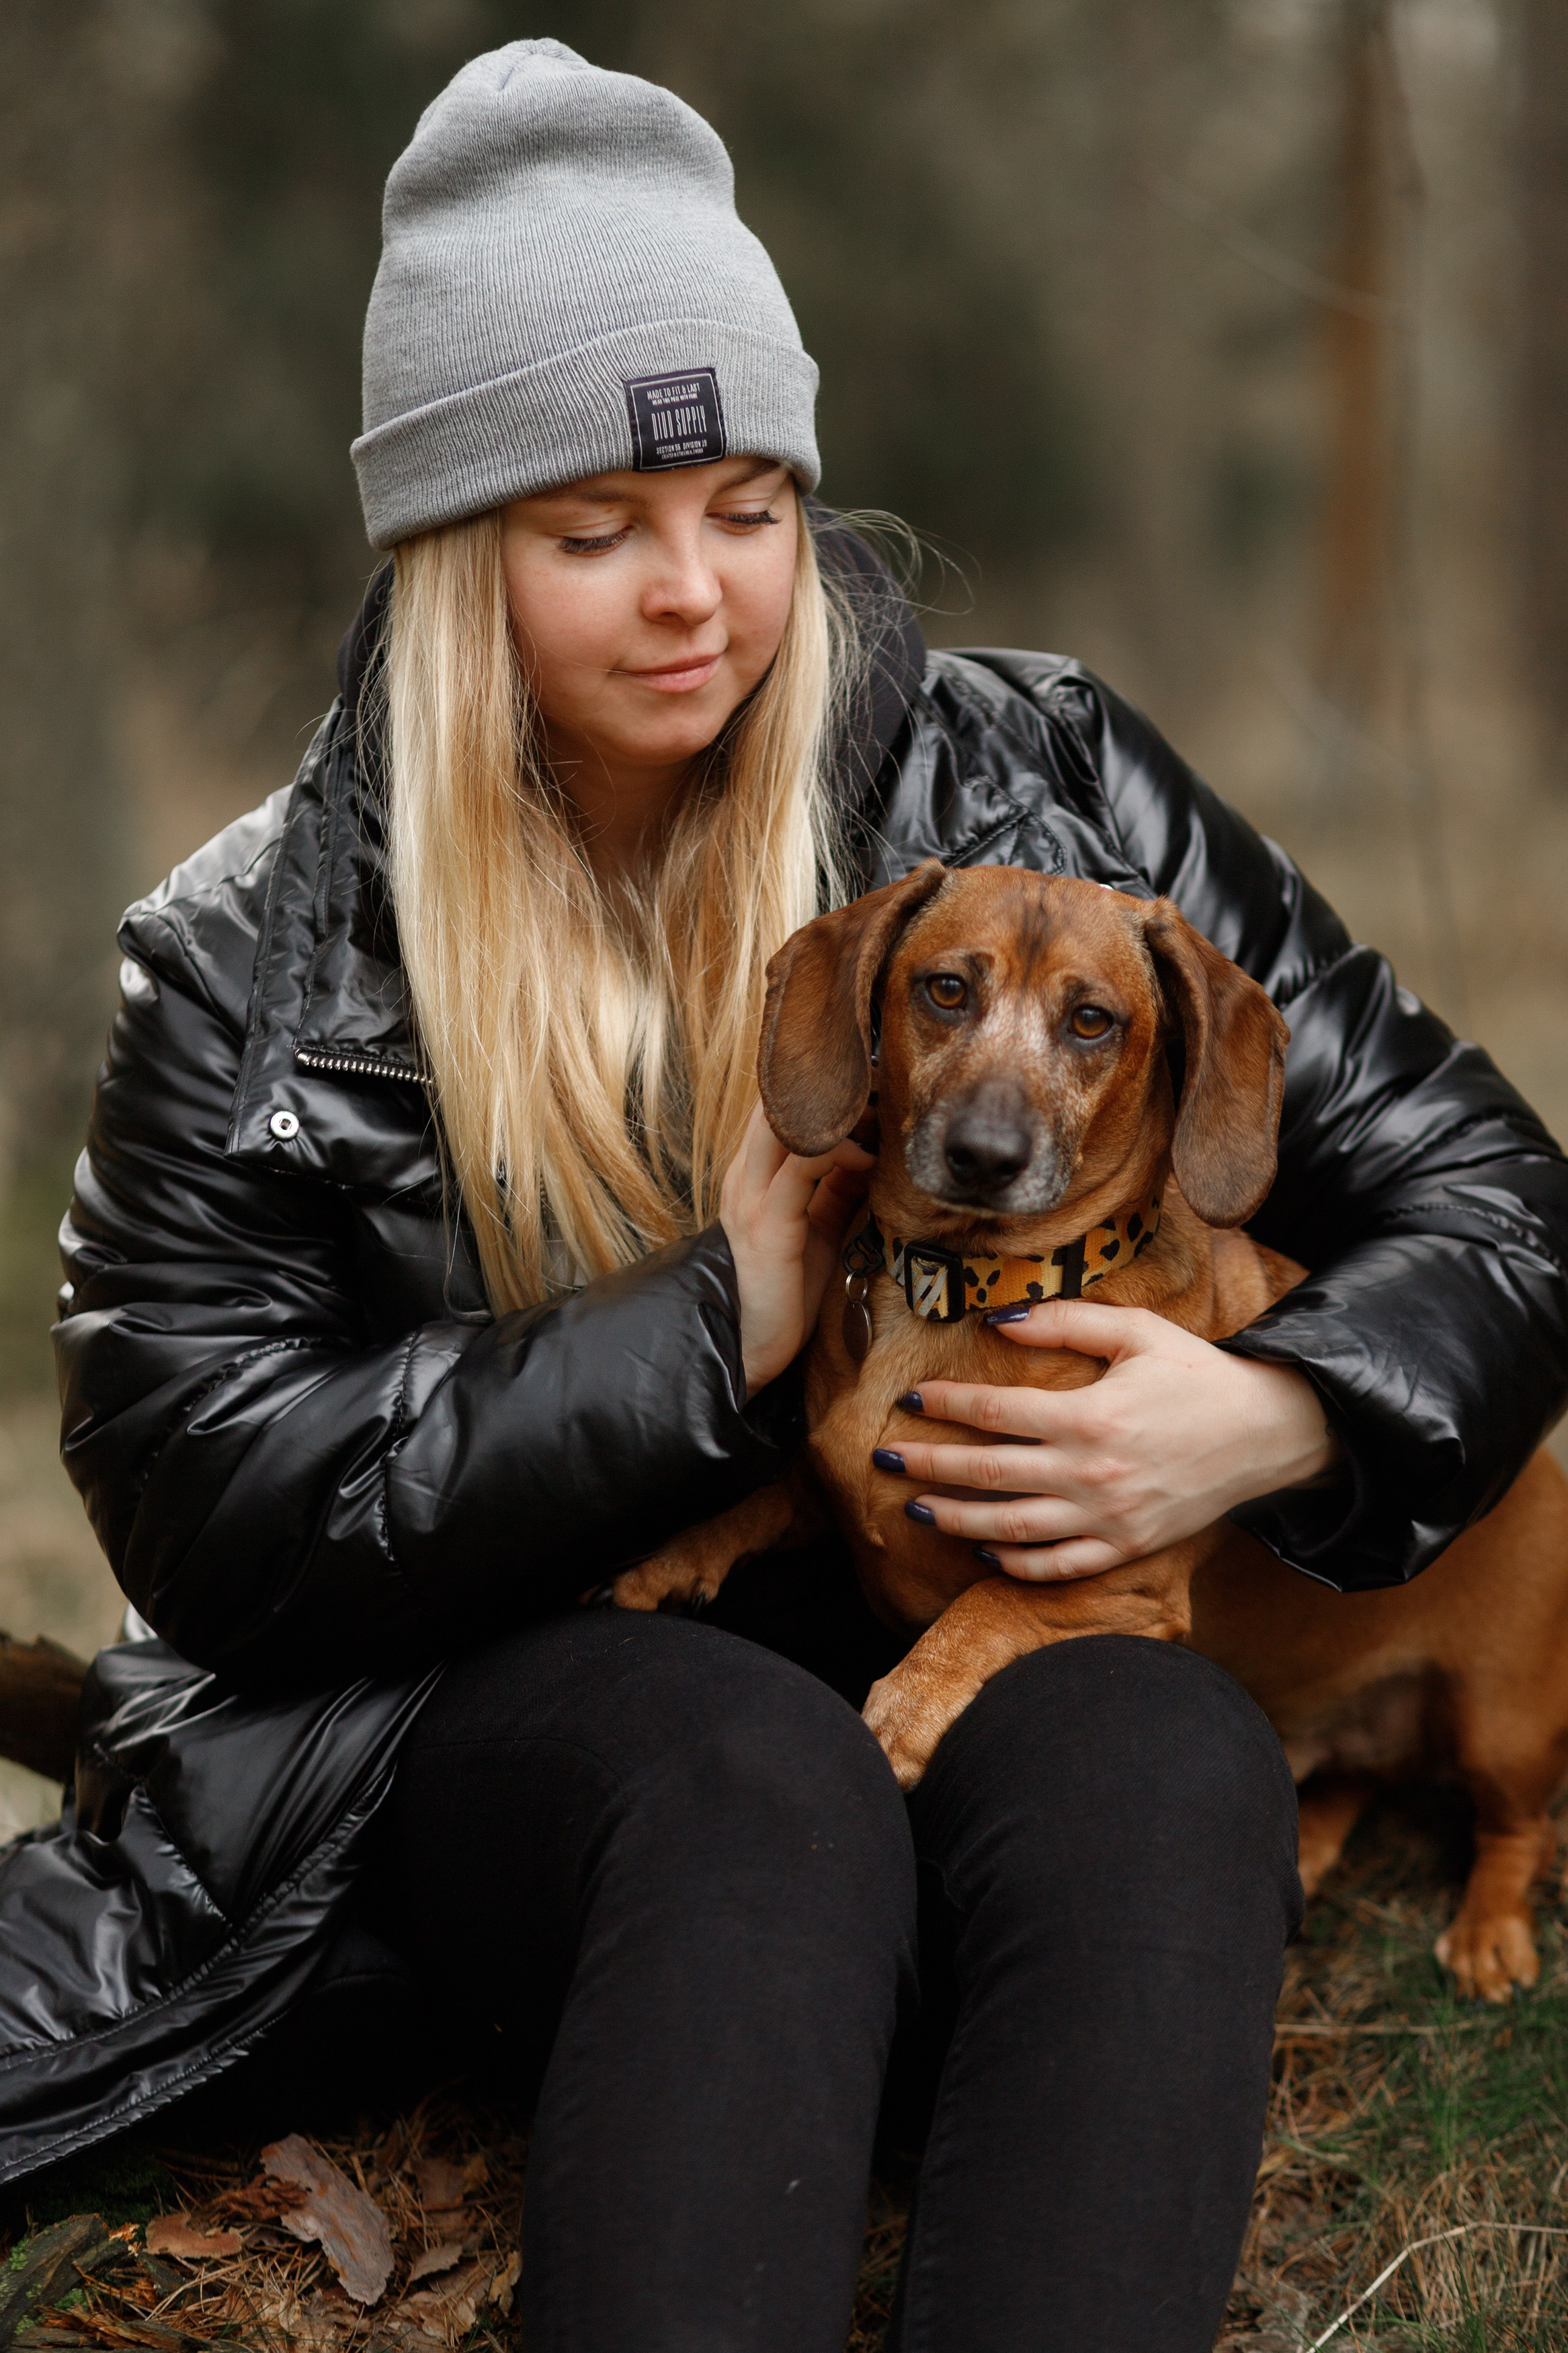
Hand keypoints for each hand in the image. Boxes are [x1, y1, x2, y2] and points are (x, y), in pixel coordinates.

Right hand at [720, 1102, 872, 1394]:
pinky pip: (802, 1165)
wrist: (749, 1348)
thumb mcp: (818, 1227)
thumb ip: (836, 1187)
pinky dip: (839, 1151)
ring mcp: (750, 1196)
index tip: (868, 1073)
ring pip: (786, 1121)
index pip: (778, 1105)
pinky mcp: (767, 1223)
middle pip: (777, 1099)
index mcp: (753, 1174)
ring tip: (877, 1106)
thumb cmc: (787, 1292)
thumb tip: (870, 1149)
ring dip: (838, 1109)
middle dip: (829, 1083)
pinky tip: (868, 1157)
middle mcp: (744, 1175)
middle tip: (878, 1076)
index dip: (820, 1082)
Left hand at [881, 1300, 1338, 1579]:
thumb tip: (997, 1320)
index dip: (946, 1404)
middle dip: (929, 1465)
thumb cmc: (1198, 1374)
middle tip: (884, 1457)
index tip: (910, 1399)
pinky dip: (1018, 1565)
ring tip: (916, 1508)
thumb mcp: (1137, 1330)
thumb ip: (1065, 1320)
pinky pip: (1060, 1566)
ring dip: (957, 1520)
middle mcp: (1093, 1473)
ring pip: (1013, 1528)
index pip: (996, 1410)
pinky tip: (984, 1553)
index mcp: (1091, 1415)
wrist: (1268, 1432)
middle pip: (990, 1473)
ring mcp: (1109, 1517)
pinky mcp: (1127, 1547)